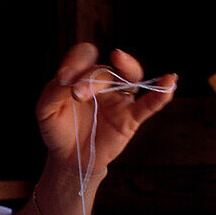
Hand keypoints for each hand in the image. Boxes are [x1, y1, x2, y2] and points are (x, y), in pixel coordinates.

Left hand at [35, 43, 176, 179]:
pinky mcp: (130, 118)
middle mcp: (103, 83)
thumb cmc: (57, 130)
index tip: (63, 79)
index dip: (76, 61)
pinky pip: (149, 104)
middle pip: (104, 70)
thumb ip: (52, 92)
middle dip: (91, 79)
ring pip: (130, 76)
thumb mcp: (45, 111)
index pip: (84, 55)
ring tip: (120, 58)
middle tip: (77, 95)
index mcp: (81, 76)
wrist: (69, 159)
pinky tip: (170, 81)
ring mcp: (119, 99)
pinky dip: (161, 93)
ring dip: (126, 68)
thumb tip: (66, 79)